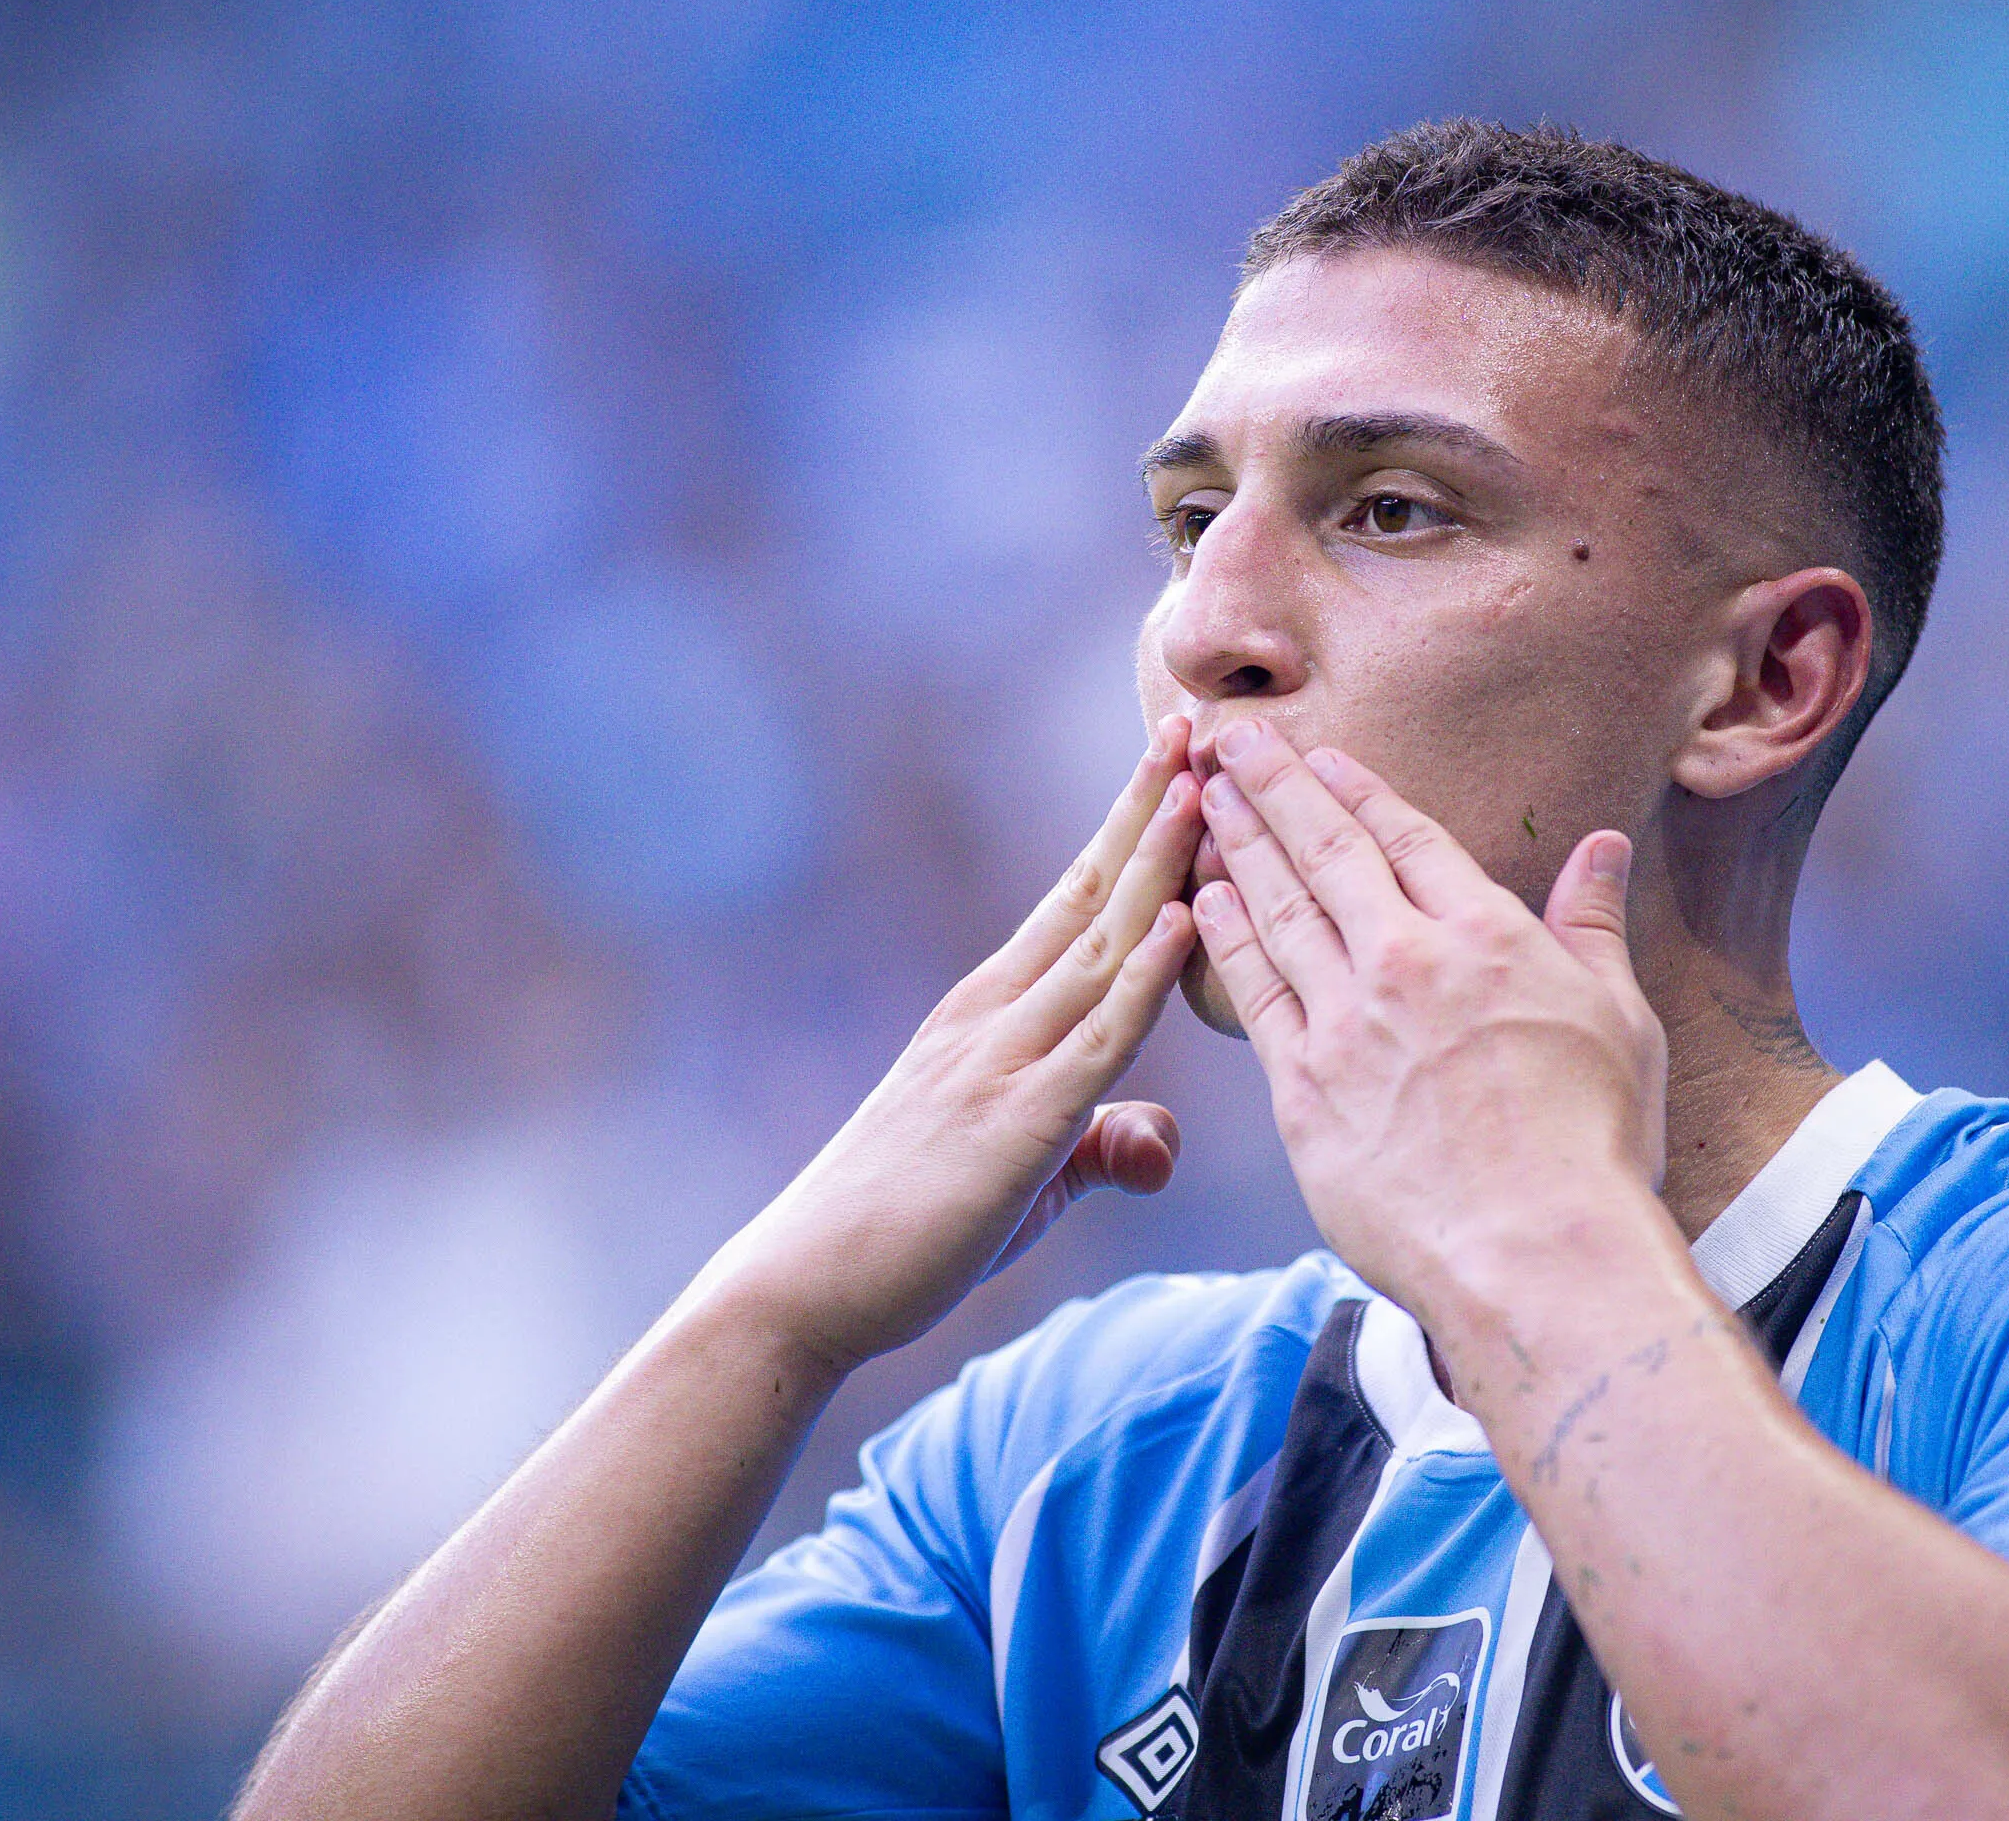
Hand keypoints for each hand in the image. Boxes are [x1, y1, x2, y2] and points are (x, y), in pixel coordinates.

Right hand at [709, 719, 1204, 1374]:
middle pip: (1089, 894)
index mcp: (990, 1013)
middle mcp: (994, 1016)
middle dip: (1147, 809)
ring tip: (1202, 785)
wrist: (805, 1284)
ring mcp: (1001, 1063)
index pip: (1076, 901)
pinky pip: (1097, 1040)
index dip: (1130, 831)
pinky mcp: (1016, 1127)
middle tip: (1195, 725)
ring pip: (1099, 945)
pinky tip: (1184, 923)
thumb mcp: (1024, 1175)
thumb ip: (1098, 1145)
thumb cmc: (906, 1230)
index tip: (1176, 762)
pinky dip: (1143, 976)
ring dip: (1157, 864)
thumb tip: (1155, 1142)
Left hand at [1188, 721, 1665, 1317]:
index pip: (1406, 838)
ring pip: (1277, 910)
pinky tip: (1202, 901)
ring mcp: (1344, 1023)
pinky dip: (1224, 937)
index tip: (1316, 753)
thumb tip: (1603, 846)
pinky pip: (1253, 993)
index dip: (1355, 789)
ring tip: (1202, 797)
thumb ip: (1592, 925)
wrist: (1534, 1253)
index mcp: (1484, 937)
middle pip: (1325, 853)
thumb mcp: (1620, 1019)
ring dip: (1235, 845)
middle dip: (1273, 788)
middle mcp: (1404, 963)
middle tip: (1230, 740)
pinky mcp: (1302, 1088)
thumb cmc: (1594, 1146)